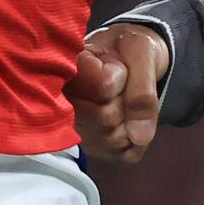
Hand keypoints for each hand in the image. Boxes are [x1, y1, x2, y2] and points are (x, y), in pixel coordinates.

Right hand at [75, 12, 171, 169]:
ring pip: (113, 140)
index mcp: (65, 71)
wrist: (129, 59)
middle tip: (119, 83)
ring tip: (119, 97)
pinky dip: (136, 137)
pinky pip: (125, 154)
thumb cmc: (127, 50)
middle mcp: (61, 105)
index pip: (101, 88)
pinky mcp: (94, 150)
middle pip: (105, 118)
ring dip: (130, 120)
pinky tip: (124, 116)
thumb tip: (139, 135)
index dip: (116, 79)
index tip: (114, 65)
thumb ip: (142, 89)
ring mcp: (75, 131)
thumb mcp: (141, 51)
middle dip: (124, 101)